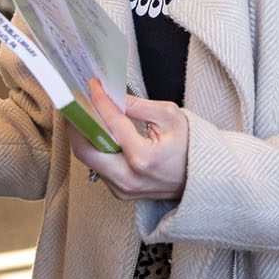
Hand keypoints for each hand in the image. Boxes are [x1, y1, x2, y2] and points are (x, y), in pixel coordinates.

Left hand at [66, 79, 187, 200]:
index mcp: (142, 158)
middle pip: (85, 149)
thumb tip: (112, 96)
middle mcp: (128, 178)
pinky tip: (96, 132)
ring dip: (83, 135)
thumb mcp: (170, 117)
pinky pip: (99, 168)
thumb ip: (138, 106)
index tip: (92, 85)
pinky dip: (95, 148)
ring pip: (89, 160)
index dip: (98, 100)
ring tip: (83, 113)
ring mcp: (122, 189)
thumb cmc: (191, 147)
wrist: (204, 179)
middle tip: (74, 103)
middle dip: (76, 122)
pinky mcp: (120, 193)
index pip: (111, 123)